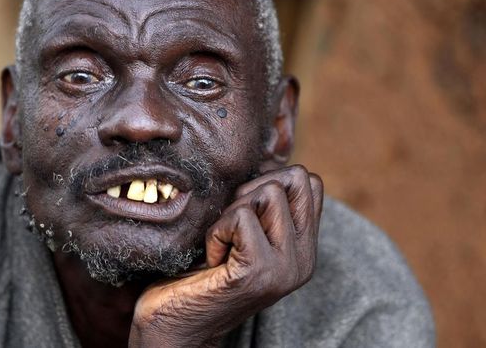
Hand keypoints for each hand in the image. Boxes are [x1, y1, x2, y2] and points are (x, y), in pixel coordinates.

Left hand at [129, 165, 323, 347]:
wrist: (176, 325)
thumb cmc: (200, 272)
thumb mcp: (244, 235)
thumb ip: (264, 207)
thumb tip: (267, 160)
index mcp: (304, 249)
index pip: (310, 182)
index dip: (269, 180)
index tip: (243, 211)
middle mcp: (304, 259)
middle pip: (297, 177)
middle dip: (254, 189)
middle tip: (231, 225)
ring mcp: (285, 268)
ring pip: (270, 192)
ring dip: (233, 210)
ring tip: (221, 243)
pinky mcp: (259, 273)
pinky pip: (240, 218)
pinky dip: (216, 231)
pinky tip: (211, 258)